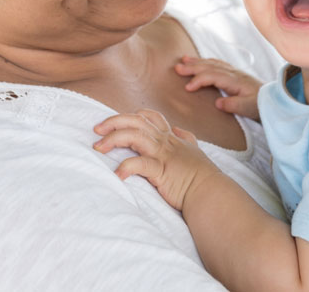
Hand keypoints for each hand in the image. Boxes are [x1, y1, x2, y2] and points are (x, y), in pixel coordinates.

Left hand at [93, 109, 218, 211]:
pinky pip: (139, 164)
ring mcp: (163, 155)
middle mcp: (165, 142)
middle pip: (136, 121)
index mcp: (171, 138)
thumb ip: (186, 139)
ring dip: (113, 139)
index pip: (150, 117)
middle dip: (114, 121)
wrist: (211, 193)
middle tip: (96, 129)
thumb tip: (180, 130)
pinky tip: (117, 175)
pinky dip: (125, 167)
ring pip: (134, 136)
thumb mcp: (194, 152)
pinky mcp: (161, 170)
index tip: (117, 122)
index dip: (132, 116)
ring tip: (98, 148)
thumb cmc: (202, 176)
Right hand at [175, 56, 262, 120]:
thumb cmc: (261, 105)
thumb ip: (234, 105)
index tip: (187, 88)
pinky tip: (200, 62)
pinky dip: (206, 62)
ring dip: (198, 61)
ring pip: (213, 64)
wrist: (275, 100)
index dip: (199, 80)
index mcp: (235, 81)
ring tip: (183, 59)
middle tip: (177, 68)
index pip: (213, 77)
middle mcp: (234, 73)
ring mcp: (234, 72)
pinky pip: (218, 64)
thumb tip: (218, 102)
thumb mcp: (249, 108)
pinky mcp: (235, 74)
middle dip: (193, 67)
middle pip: (210, 67)